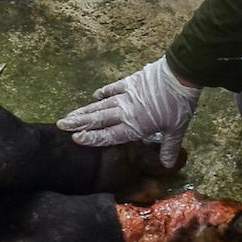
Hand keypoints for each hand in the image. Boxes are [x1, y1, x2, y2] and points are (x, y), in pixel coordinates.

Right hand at [58, 57, 201, 167]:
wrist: (180, 75)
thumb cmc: (179, 105)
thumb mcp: (177, 129)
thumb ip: (168, 147)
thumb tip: (167, 166)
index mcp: (135, 125)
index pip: (109, 135)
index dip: (92, 138)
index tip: (75, 139)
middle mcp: (126, 111)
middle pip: (98, 119)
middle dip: (79, 123)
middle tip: (61, 125)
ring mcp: (126, 95)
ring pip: (101, 105)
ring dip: (85, 110)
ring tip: (70, 114)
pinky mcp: (130, 81)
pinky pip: (113, 88)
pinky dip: (104, 92)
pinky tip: (94, 95)